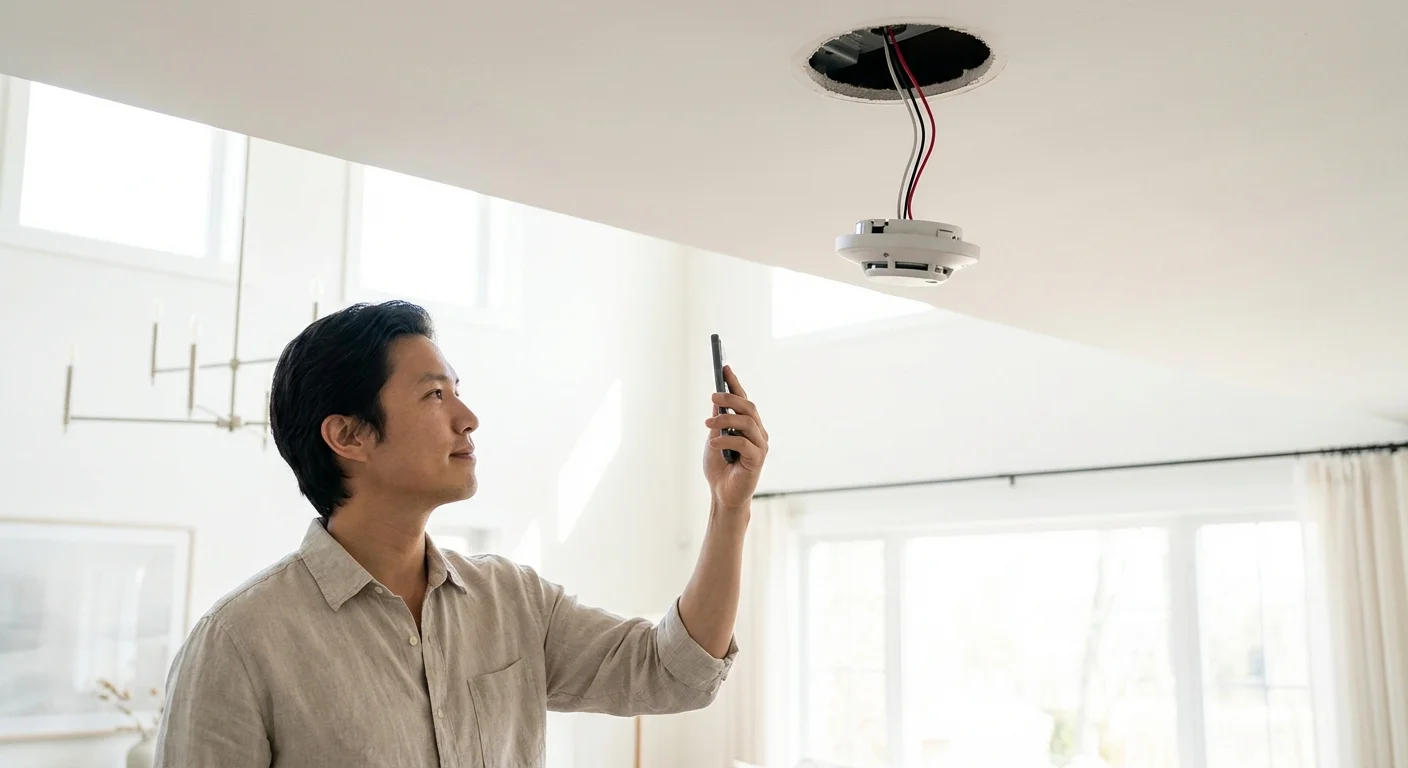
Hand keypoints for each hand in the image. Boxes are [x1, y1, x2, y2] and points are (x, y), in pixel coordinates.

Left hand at [703, 366, 767, 509]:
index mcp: (748, 426)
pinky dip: (727, 441)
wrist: (722, 495)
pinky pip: (744, 444)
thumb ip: (719, 422)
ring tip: (707, 425)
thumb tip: (718, 401)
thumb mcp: (714, 440)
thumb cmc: (719, 468)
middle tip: (713, 397)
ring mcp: (760, 446)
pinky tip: (714, 444)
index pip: (743, 399)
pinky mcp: (758, 460)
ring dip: (726, 420)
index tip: (724, 366)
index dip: (734, 383)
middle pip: (748, 408)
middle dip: (730, 399)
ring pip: (748, 423)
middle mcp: (758, 433)